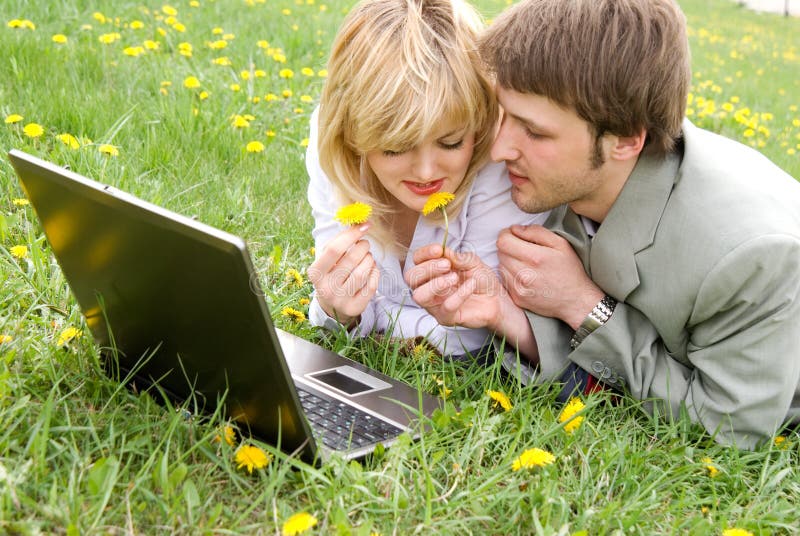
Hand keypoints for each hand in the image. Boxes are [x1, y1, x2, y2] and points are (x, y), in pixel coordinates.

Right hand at [307, 223, 379, 327]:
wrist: (332, 304)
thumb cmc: (331, 272)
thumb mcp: (328, 258)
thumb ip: (340, 240)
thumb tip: (362, 223)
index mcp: (315, 272)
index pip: (334, 249)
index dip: (351, 235)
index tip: (365, 226)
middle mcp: (326, 288)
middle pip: (351, 260)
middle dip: (363, 247)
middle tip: (365, 244)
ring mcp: (340, 300)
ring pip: (362, 273)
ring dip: (369, 259)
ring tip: (368, 256)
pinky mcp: (354, 308)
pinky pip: (371, 286)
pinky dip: (375, 273)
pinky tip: (371, 269)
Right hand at [405, 244, 538, 360]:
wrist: (497, 299)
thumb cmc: (481, 280)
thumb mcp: (473, 262)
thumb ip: (459, 257)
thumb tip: (444, 251)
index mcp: (432, 271)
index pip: (416, 260)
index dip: (424, 253)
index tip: (439, 249)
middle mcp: (428, 288)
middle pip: (410, 277)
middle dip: (428, 268)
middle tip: (448, 265)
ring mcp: (435, 304)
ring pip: (418, 296)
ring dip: (435, 284)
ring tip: (455, 278)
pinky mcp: (446, 318)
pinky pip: (445, 308)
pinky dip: (459, 295)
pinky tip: (471, 285)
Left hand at [497, 225, 603, 329]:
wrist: (575, 301)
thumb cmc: (570, 271)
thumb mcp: (561, 244)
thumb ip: (536, 232)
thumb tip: (516, 229)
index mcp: (535, 258)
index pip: (503, 241)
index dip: (507, 234)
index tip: (515, 235)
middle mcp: (524, 274)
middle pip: (500, 252)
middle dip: (509, 247)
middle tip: (523, 249)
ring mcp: (518, 288)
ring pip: (501, 265)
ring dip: (509, 261)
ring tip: (526, 263)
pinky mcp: (516, 298)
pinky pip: (504, 280)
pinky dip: (511, 274)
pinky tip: (525, 275)